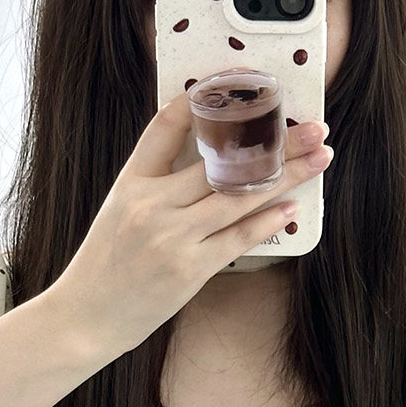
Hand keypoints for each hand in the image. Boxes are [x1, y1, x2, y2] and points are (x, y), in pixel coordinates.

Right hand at [50, 91, 332, 354]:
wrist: (86, 317)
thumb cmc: (105, 266)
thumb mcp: (119, 211)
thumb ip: (157, 184)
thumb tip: (209, 164)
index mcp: (131, 182)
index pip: (166, 126)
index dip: (204, 103)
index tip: (243, 89)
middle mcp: (152, 204)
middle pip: (221, 160)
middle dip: (273, 140)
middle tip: (313, 126)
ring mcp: (172, 237)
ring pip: (238, 196)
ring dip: (285, 175)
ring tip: (319, 158)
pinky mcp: (189, 269)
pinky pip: (236, 239)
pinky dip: (266, 221)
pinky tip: (292, 207)